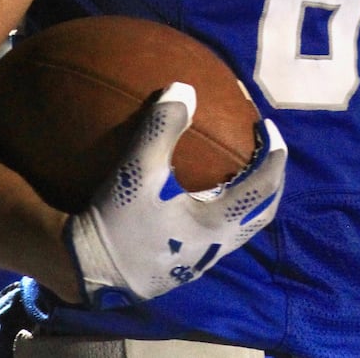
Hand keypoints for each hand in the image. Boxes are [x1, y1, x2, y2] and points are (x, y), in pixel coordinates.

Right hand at [65, 82, 286, 304]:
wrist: (85, 269)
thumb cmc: (116, 221)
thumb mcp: (137, 169)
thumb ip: (163, 127)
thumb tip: (185, 89)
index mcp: (216, 225)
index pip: (264, 188)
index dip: (274, 156)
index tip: (268, 128)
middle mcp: (216, 247)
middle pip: (263, 213)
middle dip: (272, 181)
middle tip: (266, 152)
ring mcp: (201, 260)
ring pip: (242, 228)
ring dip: (250, 198)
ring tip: (241, 170)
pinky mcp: (184, 266)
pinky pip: (220, 235)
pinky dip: (226, 210)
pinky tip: (205, 195)